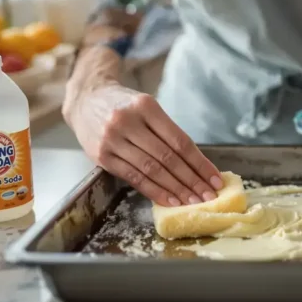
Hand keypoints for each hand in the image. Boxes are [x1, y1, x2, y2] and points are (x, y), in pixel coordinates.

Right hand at [63, 83, 222, 206]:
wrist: (86, 100)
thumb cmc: (124, 105)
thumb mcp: (146, 107)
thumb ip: (166, 131)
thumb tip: (196, 165)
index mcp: (146, 106)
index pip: (179, 141)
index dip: (199, 163)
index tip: (215, 178)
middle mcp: (128, 122)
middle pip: (167, 158)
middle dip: (191, 180)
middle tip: (208, 195)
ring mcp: (113, 140)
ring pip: (151, 170)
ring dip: (175, 189)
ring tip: (192, 201)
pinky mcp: (102, 156)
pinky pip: (134, 178)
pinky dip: (154, 191)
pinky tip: (170, 200)